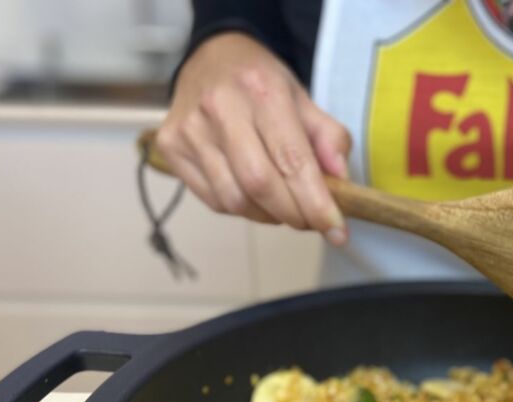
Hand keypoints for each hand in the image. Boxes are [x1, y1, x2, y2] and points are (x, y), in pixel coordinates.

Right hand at [156, 32, 350, 244]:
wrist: (211, 58)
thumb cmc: (262, 84)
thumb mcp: (303, 99)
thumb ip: (329, 137)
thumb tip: (341, 181)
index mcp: (261, 90)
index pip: (292, 161)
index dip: (316, 203)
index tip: (337, 231)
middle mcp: (220, 107)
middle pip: (260, 185)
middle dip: (294, 215)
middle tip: (312, 221)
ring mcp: (190, 129)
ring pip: (235, 200)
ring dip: (268, 216)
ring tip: (283, 205)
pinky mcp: (171, 148)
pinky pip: (214, 200)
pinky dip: (243, 209)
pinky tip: (254, 196)